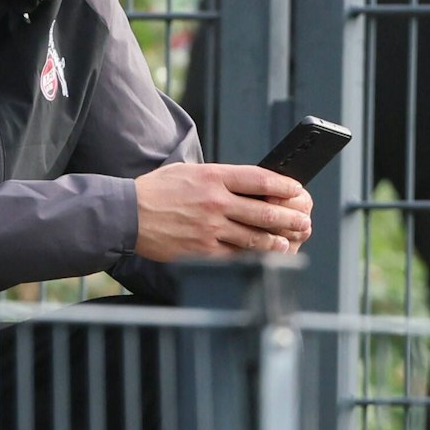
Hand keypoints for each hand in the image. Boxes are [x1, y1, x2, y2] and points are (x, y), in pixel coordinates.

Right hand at [133, 163, 312, 261]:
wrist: (125, 215)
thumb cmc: (155, 191)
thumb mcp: (187, 171)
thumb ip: (217, 177)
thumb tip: (248, 184)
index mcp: (213, 177)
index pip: (261, 178)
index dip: (285, 185)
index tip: (297, 190)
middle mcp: (215, 202)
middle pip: (266, 211)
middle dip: (291, 218)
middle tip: (303, 222)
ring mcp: (209, 228)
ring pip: (256, 237)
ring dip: (278, 241)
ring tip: (288, 241)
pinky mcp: (202, 250)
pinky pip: (236, 256)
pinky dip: (253, 257)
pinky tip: (263, 256)